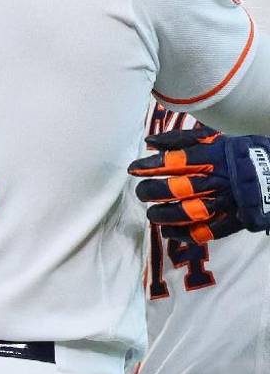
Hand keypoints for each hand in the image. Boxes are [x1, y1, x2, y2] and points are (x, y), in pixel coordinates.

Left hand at [128, 126, 269, 244]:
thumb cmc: (239, 153)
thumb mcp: (214, 139)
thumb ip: (181, 139)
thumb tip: (149, 141)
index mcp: (214, 156)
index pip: (176, 161)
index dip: (151, 166)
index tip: (134, 169)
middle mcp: (219, 179)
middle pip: (178, 188)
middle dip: (153, 192)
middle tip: (141, 193)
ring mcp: (227, 201)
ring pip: (189, 212)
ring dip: (165, 215)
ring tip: (152, 215)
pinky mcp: (235, 220)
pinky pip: (207, 231)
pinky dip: (185, 234)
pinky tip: (169, 233)